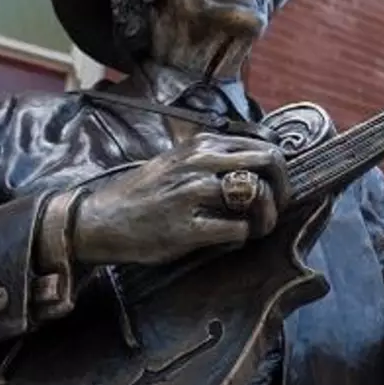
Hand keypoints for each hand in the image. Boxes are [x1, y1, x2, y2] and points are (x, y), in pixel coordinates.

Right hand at [69, 133, 288, 264]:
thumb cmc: (146, 193)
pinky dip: (243, 237)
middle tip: (276, 208)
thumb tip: (261, 159)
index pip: (263, 145)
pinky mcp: (186, 228)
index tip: (275, 186)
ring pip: (256, 195)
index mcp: (202, 145)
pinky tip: (232, 239)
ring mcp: (192, 194)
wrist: (101, 220)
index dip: (279, 169)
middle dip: (282, 189)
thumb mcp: (180, 160)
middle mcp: (199, 163)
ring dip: (266, 217)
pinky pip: (237, 230)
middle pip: (268, 162)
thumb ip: (215, 156)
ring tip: (259, 227)